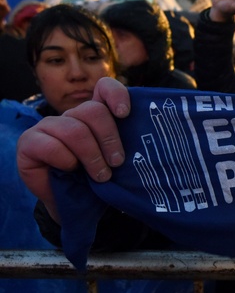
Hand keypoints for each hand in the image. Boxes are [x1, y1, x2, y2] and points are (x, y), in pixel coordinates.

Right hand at [16, 77, 129, 222]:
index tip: (125, 114)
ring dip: (91, 156)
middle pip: (93, 111)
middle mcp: (72, 115)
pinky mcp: (29, 142)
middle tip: (117, 163)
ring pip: (74, 130)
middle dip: (109, 139)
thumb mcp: (117, 160)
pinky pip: (51, 145)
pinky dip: (66, 161)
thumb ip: (128, 142)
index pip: (104, 88)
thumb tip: (147, 135)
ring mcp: (48, 126)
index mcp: (95, 114)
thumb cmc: (99, 180)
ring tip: (101, 176)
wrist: (75, 205)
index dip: (116, 95)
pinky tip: (70, 170)